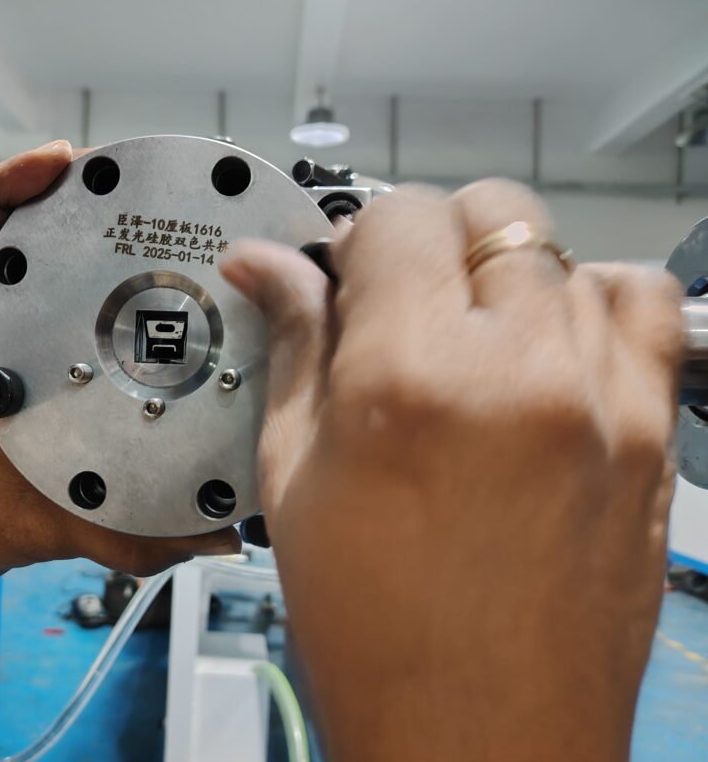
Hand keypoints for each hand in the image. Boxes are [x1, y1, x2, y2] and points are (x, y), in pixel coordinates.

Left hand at [0, 142, 238, 607]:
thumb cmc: (9, 520)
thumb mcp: (77, 531)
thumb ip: (146, 534)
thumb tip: (225, 530)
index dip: (4, 196)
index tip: (57, 163)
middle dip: (50, 192)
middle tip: (114, 171)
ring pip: (12, 252)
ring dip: (60, 212)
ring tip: (121, 189)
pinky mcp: (20, 345)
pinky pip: (33, 282)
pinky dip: (64, 247)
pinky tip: (122, 240)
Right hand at [222, 180, 683, 760]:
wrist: (481, 738)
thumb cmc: (375, 633)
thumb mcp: (296, 481)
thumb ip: (294, 349)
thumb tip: (267, 267)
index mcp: (407, 380)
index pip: (396, 216)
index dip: (356, 238)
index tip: (343, 277)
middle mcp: (517, 370)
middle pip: (486, 210)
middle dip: (430, 240)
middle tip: (400, 303)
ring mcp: (601, 398)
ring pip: (564, 249)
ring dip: (508, 272)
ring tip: (474, 337)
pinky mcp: (652, 433)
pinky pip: (640, 306)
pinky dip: (592, 303)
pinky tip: (549, 351)